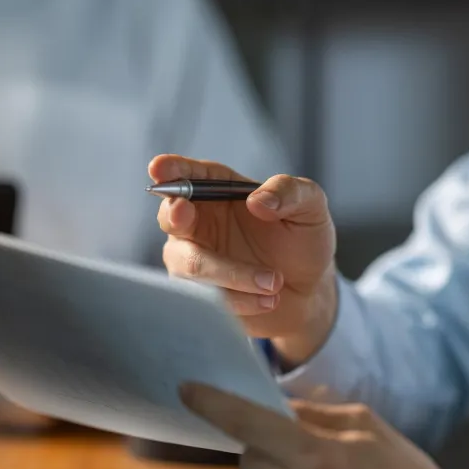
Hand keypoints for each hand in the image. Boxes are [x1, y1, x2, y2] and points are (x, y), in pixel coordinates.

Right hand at [151, 155, 337, 365]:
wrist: (307, 293)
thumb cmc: (303, 241)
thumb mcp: (310, 207)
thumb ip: (290, 193)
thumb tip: (259, 201)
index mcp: (219, 190)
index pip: (189, 175)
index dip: (170, 170)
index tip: (158, 168)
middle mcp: (198, 222)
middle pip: (171, 217)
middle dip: (174, 215)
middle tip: (183, 213)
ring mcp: (193, 258)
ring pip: (191, 265)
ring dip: (233, 275)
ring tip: (275, 282)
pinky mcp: (197, 294)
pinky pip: (206, 298)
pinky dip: (242, 300)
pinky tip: (270, 299)